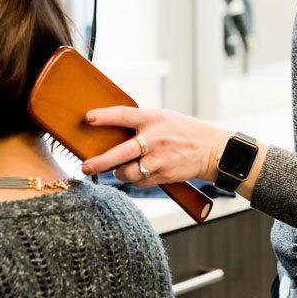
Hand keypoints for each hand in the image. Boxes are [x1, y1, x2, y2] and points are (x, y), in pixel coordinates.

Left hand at [80, 106, 229, 187]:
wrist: (210, 149)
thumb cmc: (182, 131)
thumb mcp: (163, 118)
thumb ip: (141, 123)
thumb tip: (111, 132)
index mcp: (153, 118)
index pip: (124, 115)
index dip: (104, 117)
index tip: (88, 118)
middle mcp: (155, 138)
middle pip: (121, 153)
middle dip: (100, 162)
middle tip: (85, 166)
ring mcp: (160, 159)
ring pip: (128, 173)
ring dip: (119, 173)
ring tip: (120, 169)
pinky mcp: (164, 175)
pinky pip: (140, 182)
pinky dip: (136, 179)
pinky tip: (141, 172)